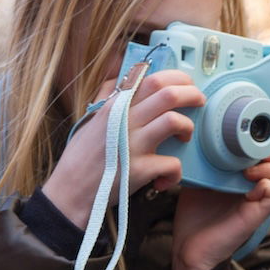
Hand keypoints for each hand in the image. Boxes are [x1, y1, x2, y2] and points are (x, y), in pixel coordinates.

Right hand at [43, 70, 205, 228]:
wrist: (71, 192)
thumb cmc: (81, 158)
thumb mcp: (91, 119)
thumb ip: (107, 97)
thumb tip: (119, 77)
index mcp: (116, 105)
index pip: (152, 78)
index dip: (177, 77)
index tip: (186, 84)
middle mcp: (125, 119)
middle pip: (168, 94)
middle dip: (192, 94)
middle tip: (199, 102)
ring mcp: (133, 144)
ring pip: (174, 121)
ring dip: (187, 128)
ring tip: (185, 137)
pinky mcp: (139, 169)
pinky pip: (172, 163)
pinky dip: (175, 172)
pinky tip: (166, 178)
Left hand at [171, 114, 269, 269]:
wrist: (187, 246)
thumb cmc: (196, 211)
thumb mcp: (204, 172)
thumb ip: (212, 151)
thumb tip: (208, 122)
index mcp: (256, 173)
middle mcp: (265, 185)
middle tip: (258, 145)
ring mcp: (264, 201)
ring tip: (249, 168)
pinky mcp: (260, 214)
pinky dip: (267, 183)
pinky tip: (248, 184)